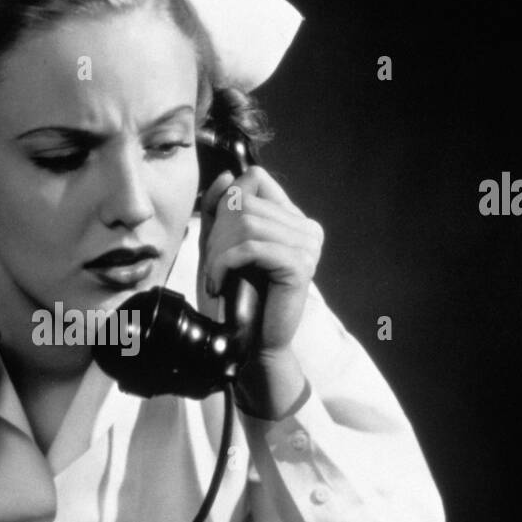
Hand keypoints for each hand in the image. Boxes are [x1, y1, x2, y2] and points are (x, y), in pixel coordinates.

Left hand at [200, 165, 322, 416]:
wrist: (251, 344)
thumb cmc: (236, 298)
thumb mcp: (220, 247)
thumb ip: (221, 211)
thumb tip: (226, 176)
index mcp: (292, 219)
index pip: (255, 178)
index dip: (226, 201)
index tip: (216, 239)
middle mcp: (306, 228)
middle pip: (245, 200)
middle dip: (218, 233)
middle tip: (214, 267)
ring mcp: (308, 245)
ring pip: (246, 222)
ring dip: (219, 251)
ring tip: (216, 278)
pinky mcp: (299, 265)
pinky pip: (252, 247)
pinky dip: (225, 263)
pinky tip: (219, 283)